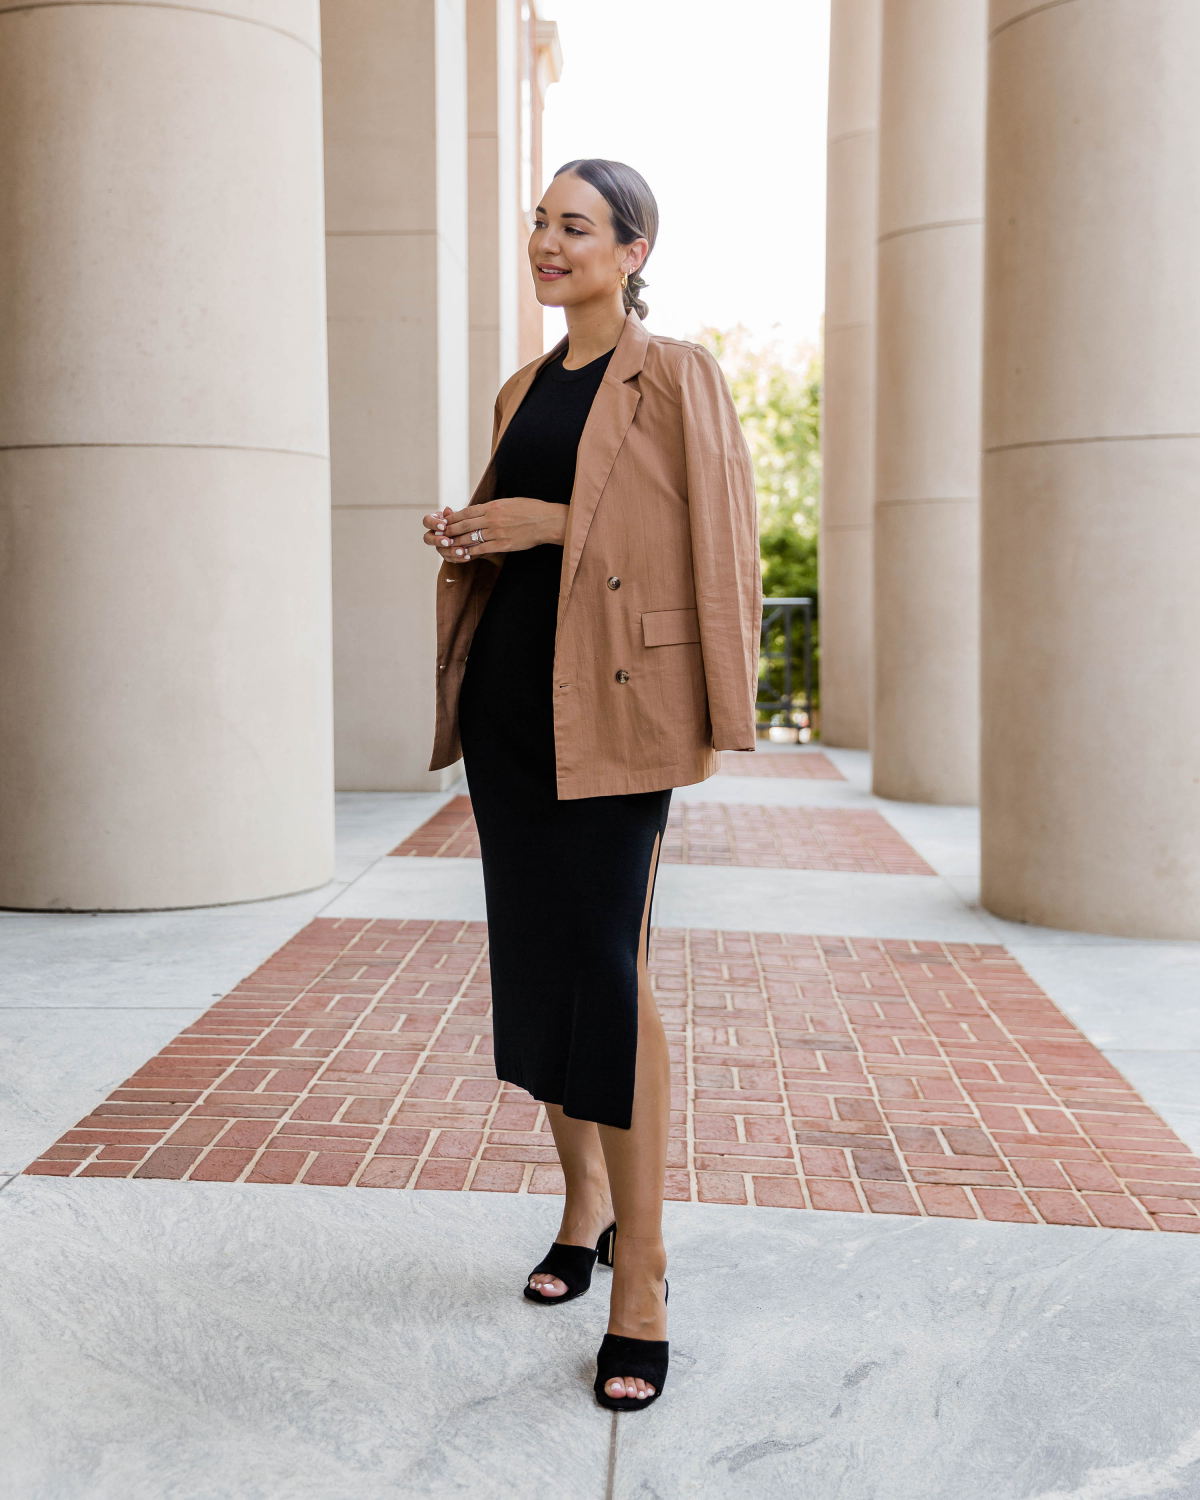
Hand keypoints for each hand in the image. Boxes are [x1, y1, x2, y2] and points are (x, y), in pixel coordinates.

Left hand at [421, 498, 566, 561]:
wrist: (547, 521)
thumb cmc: (530, 510)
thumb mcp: (509, 502)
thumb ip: (492, 507)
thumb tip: (478, 509)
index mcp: (492, 506)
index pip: (466, 512)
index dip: (453, 518)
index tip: (444, 521)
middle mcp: (492, 518)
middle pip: (464, 525)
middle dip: (450, 530)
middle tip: (440, 535)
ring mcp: (497, 532)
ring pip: (470, 538)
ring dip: (457, 542)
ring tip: (448, 546)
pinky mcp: (503, 544)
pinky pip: (482, 549)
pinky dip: (471, 552)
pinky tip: (464, 554)